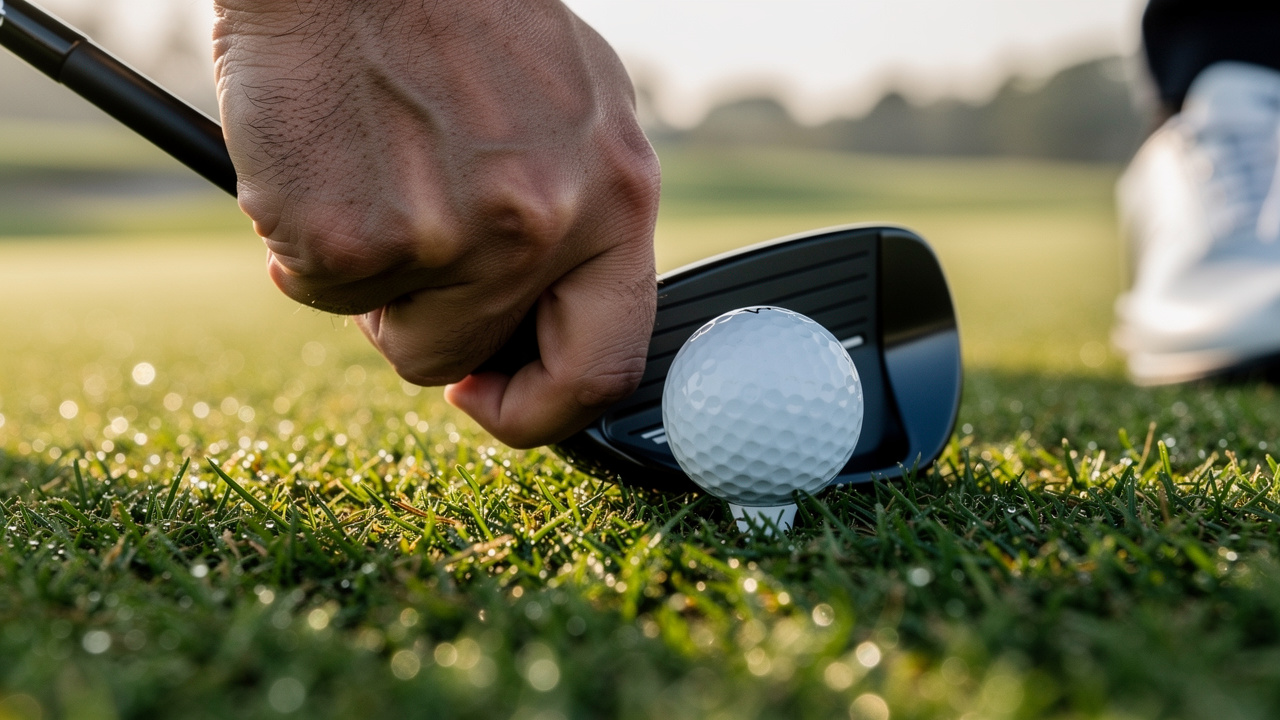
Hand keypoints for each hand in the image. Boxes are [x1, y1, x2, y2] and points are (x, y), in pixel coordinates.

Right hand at [211, 0, 659, 447]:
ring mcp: (448, 235)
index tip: (490, 389)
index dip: (542, 404)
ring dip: (370, 277)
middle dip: (429, 328)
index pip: (606, 365)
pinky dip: (306, 242)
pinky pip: (317, 289)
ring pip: (391, 329)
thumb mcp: (573, 105)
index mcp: (616, 194)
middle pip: (473, 357)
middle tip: (403, 256)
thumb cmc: (462, 11)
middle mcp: (544, 224)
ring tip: (367, 172)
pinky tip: (323, 157)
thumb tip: (551, 320)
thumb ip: (581, 215)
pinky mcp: (351, 235)